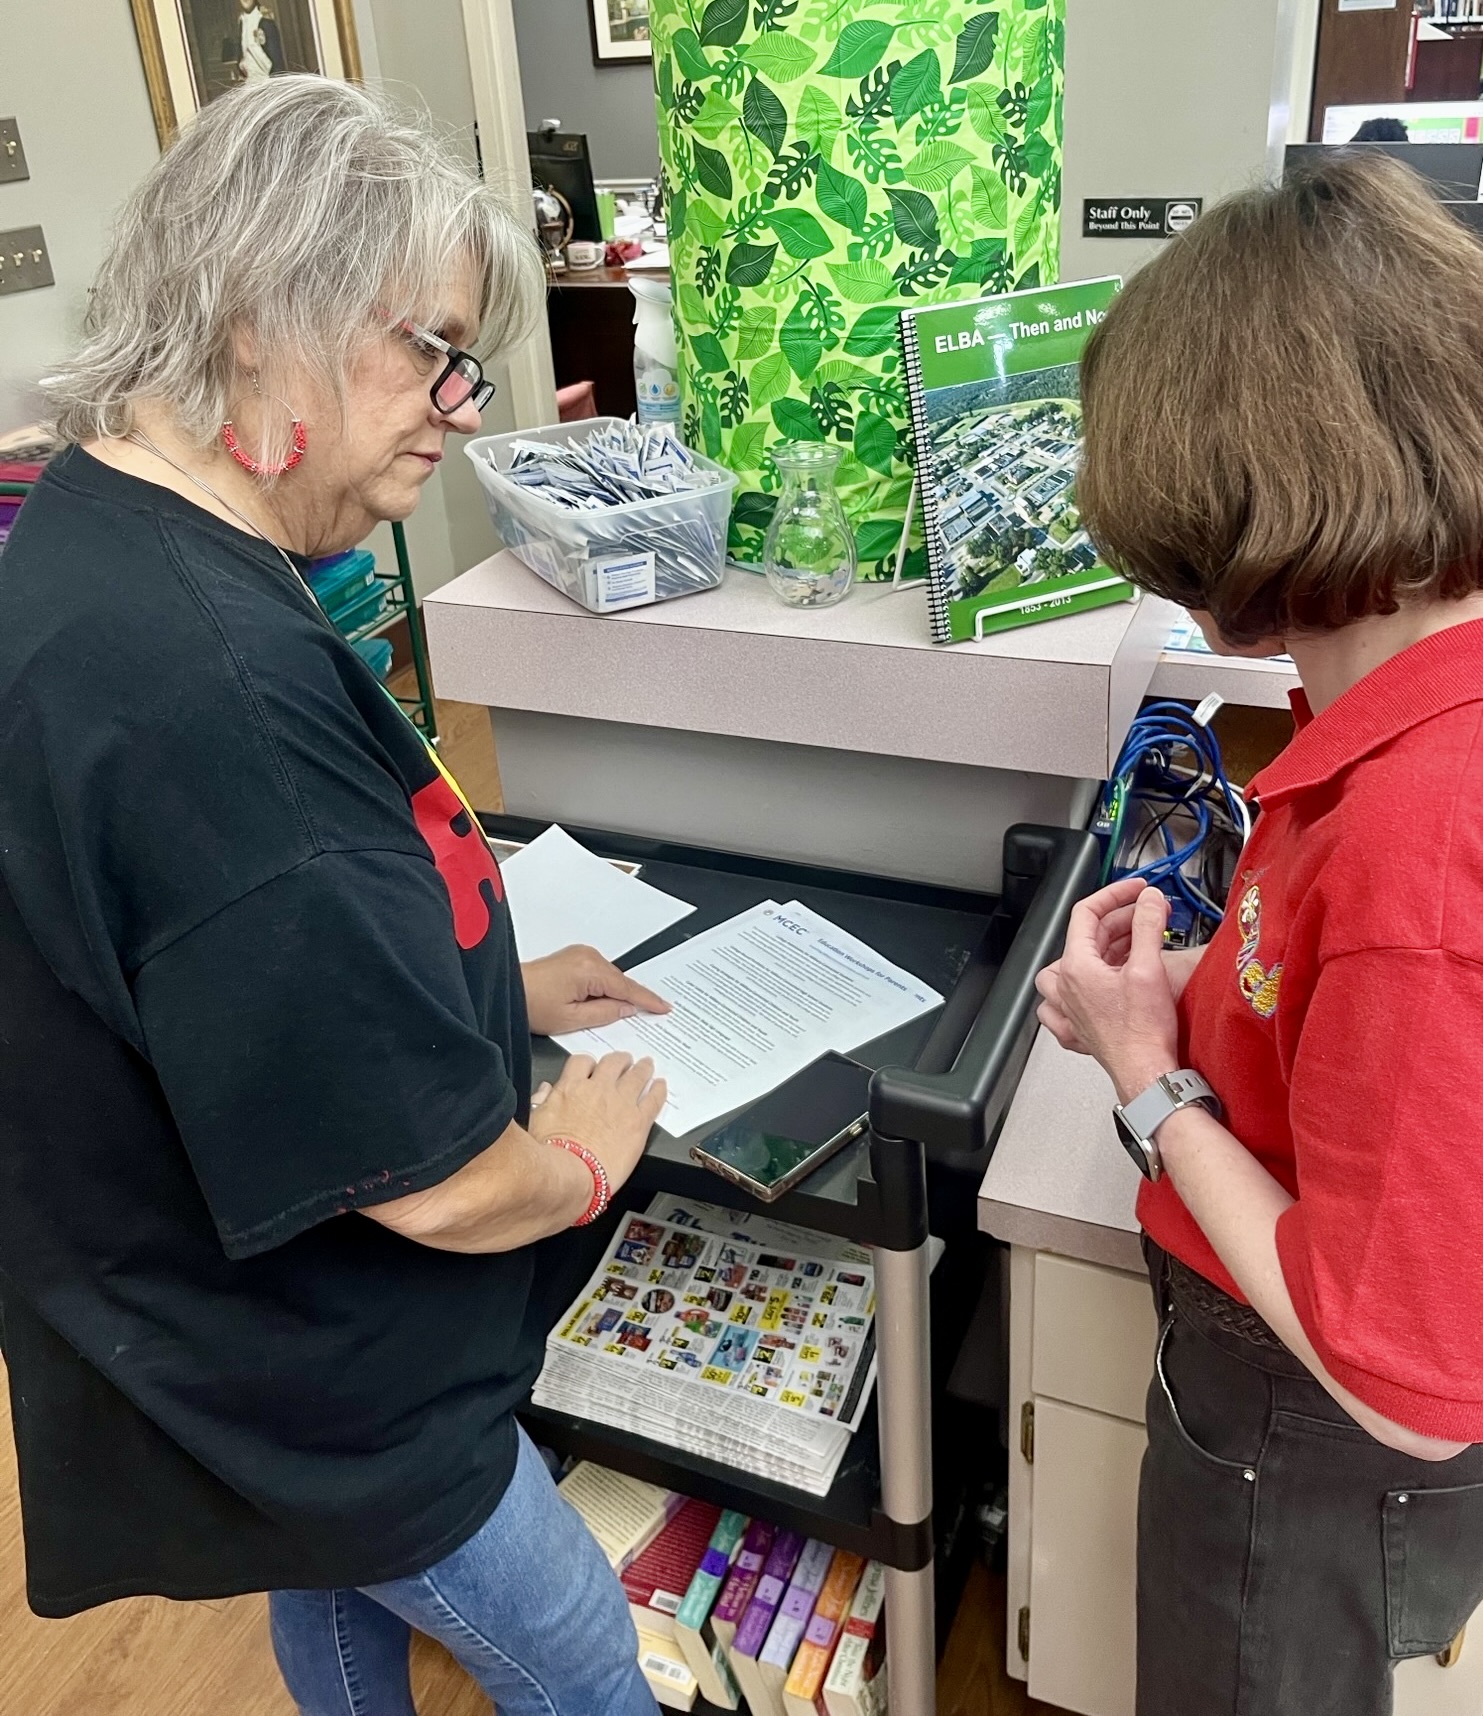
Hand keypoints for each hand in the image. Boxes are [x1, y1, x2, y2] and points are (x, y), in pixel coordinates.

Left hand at [522, 945, 669, 1036]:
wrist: (508, 990)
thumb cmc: (531, 1004)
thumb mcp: (572, 1019)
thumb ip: (605, 1013)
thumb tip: (626, 1009)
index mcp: (589, 970)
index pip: (627, 988)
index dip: (647, 999)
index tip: (663, 1007)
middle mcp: (587, 957)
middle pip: (620, 981)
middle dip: (632, 998)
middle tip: (652, 1012)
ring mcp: (581, 954)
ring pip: (610, 977)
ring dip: (615, 993)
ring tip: (621, 1012)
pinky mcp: (575, 957)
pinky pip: (599, 973)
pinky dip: (605, 986)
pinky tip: (605, 1000)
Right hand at [528, 1051, 667, 1193]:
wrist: (573, 1174)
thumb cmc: (551, 1155)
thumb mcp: (535, 1121)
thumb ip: (542, 1102)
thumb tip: (544, 1091)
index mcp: (571, 1088)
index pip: (582, 1062)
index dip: (589, 1063)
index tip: (592, 1067)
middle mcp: (598, 1090)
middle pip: (613, 1063)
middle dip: (620, 1060)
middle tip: (624, 1061)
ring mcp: (621, 1104)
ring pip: (637, 1075)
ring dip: (642, 1068)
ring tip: (646, 1065)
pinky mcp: (639, 1122)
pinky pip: (654, 1099)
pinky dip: (659, 1090)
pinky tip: (661, 1086)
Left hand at [1037, 899, 1208, 1055]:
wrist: (1145, 1073)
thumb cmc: (1143, 1032)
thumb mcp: (1148, 968)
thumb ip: (1147, 926)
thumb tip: (1150, 899)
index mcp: (1076, 967)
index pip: (1086, 913)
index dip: (1114, 895)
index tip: (1138, 890)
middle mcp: (1065, 988)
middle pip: (1087, 938)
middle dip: (1121, 922)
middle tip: (1151, 916)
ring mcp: (1068, 1010)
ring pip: (1071, 967)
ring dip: (1099, 951)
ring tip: (1127, 946)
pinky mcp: (1078, 1030)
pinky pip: (1067, 1001)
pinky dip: (1081, 989)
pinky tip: (1100, 987)